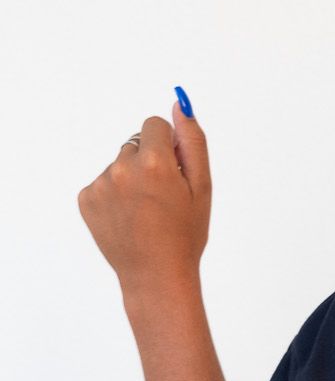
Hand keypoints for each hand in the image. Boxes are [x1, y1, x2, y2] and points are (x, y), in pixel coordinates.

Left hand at [77, 96, 210, 299]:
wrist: (156, 275)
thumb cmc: (185, 234)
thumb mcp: (202, 186)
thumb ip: (192, 140)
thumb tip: (179, 105)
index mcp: (154, 162)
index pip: (154, 124)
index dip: (168, 146)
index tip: (174, 171)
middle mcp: (122, 169)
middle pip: (136, 144)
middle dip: (149, 162)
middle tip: (162, 198)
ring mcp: (100, 185)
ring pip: (119, 165)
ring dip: (131, 179)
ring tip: (145, 211)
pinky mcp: (86, 199)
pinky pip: (103, 183)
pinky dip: (115, 195)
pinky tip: (129, 217)